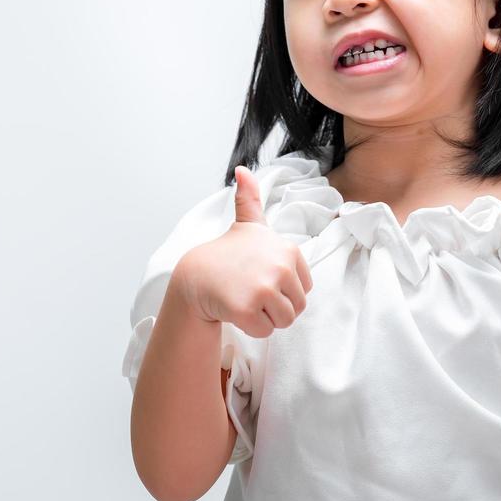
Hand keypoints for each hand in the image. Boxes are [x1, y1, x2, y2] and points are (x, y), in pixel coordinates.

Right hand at [175, 165, 314, 337]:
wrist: (195, 277)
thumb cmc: (227, 254)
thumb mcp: (246, 224)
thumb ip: (251, 199)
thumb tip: (242, 169)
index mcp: (288, 250)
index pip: (304, 287)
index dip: (283, 289)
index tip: (261, 277)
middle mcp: (280, 267)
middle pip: (297, 307)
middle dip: (276, 306)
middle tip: (252, 292)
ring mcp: (263, 288)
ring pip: (284, 321)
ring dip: (265, 318)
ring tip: (246, 300)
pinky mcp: (247, 310)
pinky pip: (265, 331)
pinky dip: (252, 328)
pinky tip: (237, 310)